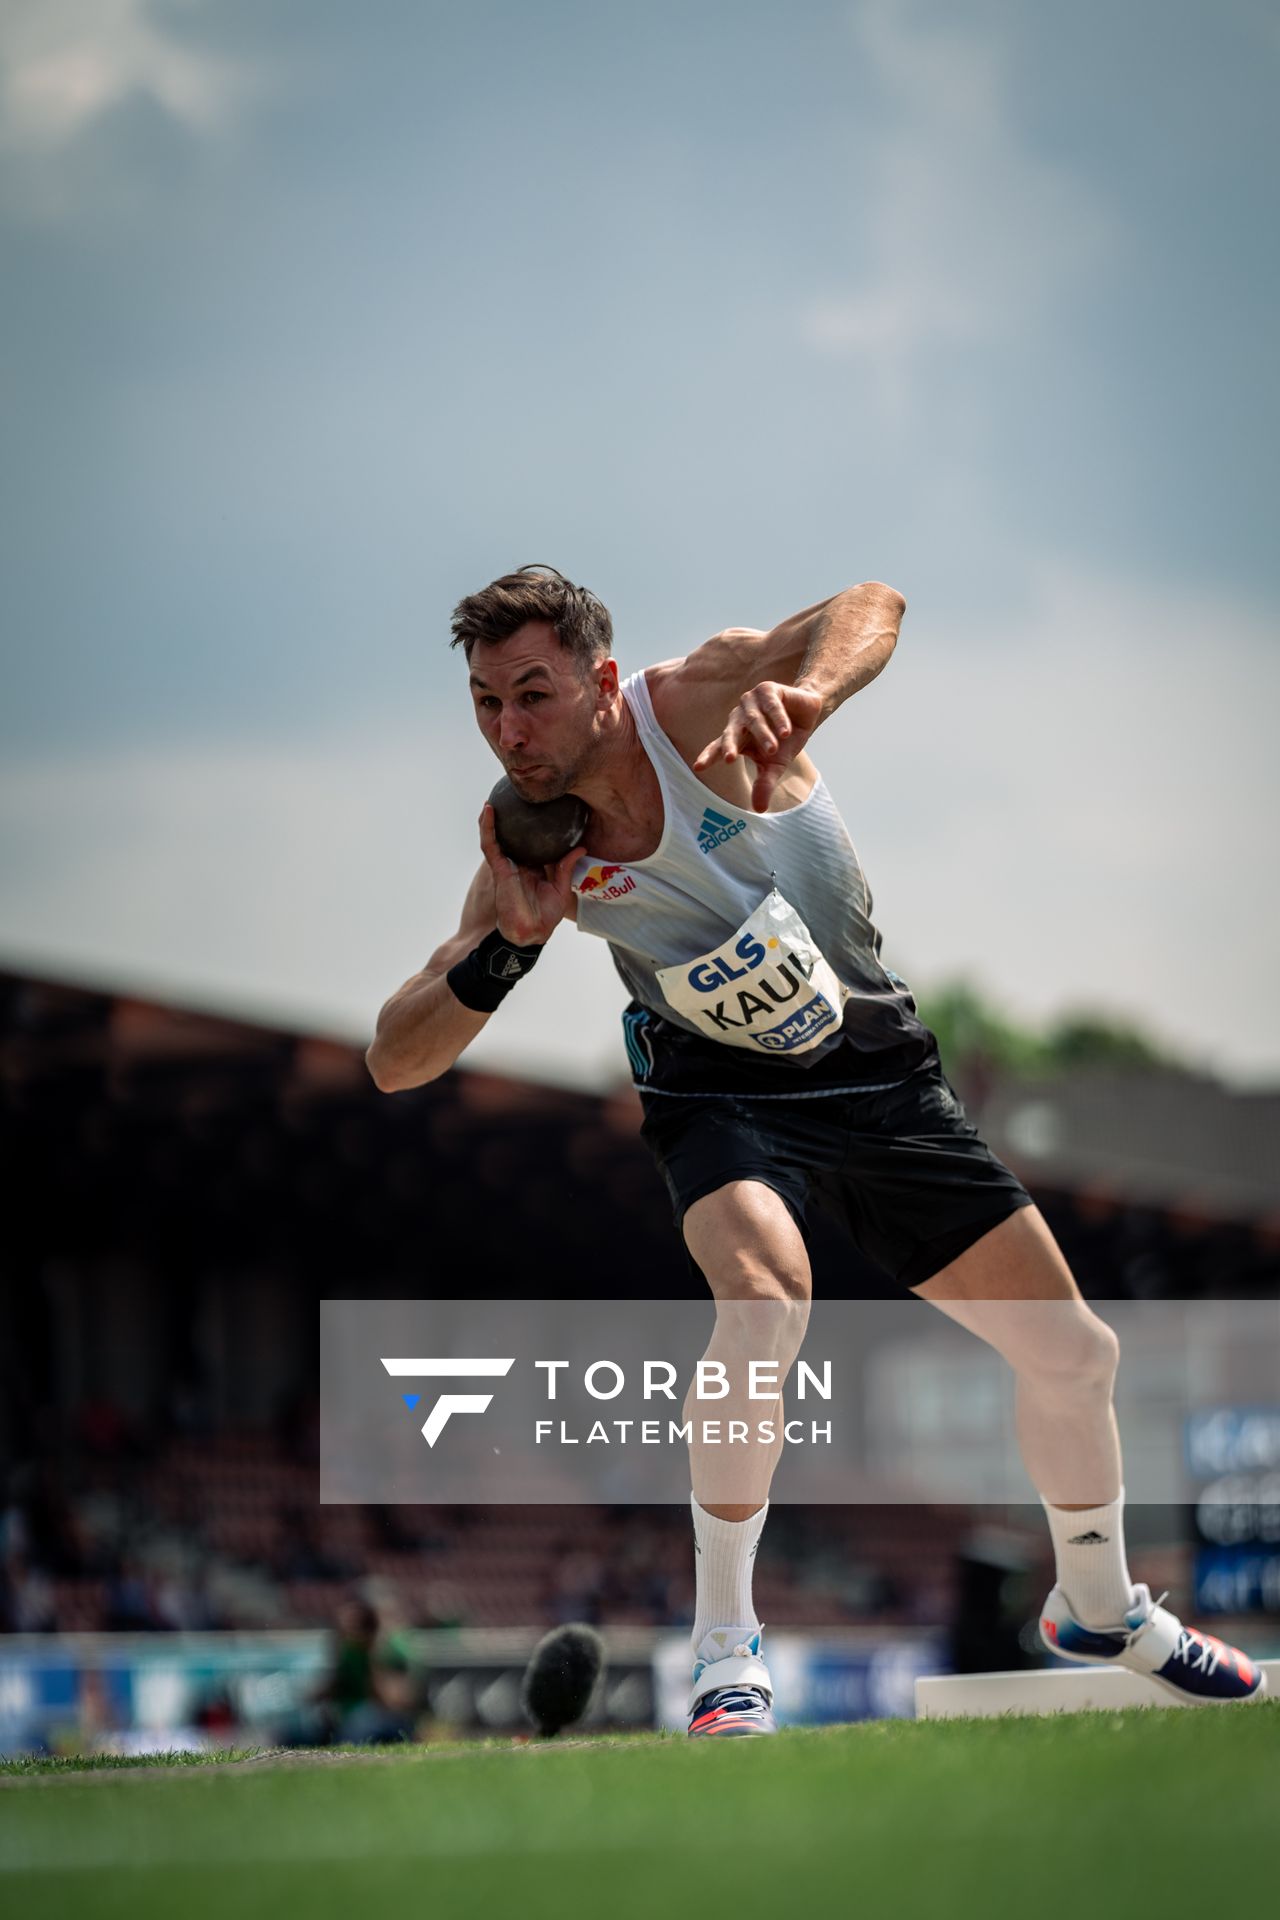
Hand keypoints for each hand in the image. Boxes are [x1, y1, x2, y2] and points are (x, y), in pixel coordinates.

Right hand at [478, 805, 579, 944]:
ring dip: (491, 819)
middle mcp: (519, 864)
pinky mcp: (499, 868)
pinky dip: (487, 827)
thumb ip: (566, 866)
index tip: (540, 808)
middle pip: (511, 837)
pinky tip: (488, 811)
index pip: (532, 843)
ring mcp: (507, 865)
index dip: (533, 828)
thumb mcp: (562, 887)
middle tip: (512, 798)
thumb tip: (581, 846)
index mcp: (533, 867)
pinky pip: (490, 844)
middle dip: (509, 820)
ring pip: (496, 837)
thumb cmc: (546, 915)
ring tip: (492, 798)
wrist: (532, 932)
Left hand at [693, 681, 823, 811]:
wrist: (807, 712)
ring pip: (754, 721)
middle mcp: (738, 718)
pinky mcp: (767, 689)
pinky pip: (771, 706)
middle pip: (730, 733)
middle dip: (729, 746)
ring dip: (764, 735)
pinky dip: (778, 719)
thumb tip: (759, 810)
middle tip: (730, 759)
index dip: (709, 756)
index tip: (698, 767)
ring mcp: (751, 702)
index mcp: (736, 736)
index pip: (718, 747)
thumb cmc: (785, 740)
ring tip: (774, 750)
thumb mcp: (775, 765)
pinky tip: (785, 731)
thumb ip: (764, 784)